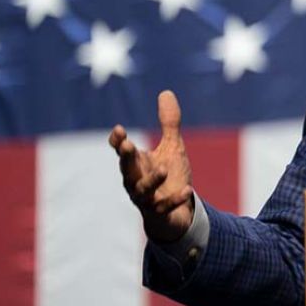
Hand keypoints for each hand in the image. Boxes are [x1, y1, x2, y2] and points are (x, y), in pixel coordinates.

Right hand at [108, 89, 193, 243]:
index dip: (118, 142)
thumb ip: (169, 122)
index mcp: (137, 164)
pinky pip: (165, 207)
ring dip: (151, 181)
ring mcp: (147, 199)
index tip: (119, 130)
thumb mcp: (172, 146)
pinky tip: (187, 190)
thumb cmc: (170, 177)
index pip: (122, 151)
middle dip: (126, 158)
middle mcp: (137, 181)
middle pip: (127, 169)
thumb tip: (166, 92)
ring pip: (142, 191)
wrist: (177, 212)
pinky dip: (174, 199)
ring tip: (163, 169)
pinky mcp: (161, 212)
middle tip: (126, 145)